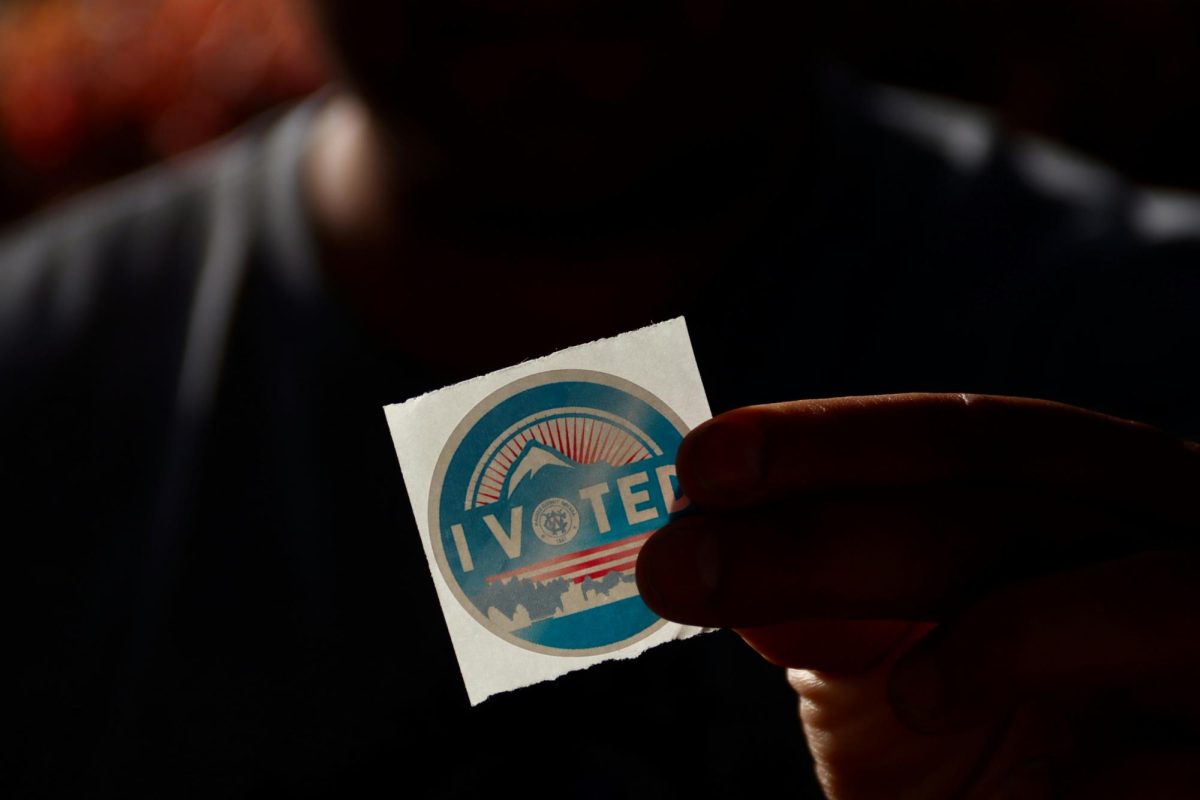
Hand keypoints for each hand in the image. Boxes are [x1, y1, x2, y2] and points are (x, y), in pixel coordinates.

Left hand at [636, 394, 1199, 798]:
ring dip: (1012, 633)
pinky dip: (1125, 772)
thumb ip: (830, 605)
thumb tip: (711, 548)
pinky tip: (1048, 795)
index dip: (834, 443)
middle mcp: (1159, 541)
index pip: (963, 440)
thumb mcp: (897, 665)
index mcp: (1077, 500)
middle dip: (844, 528)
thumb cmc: (999, 742)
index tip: (702, 465)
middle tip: (688, 562)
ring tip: (913, 696)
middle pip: (1016, 498)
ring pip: (1143, 596)